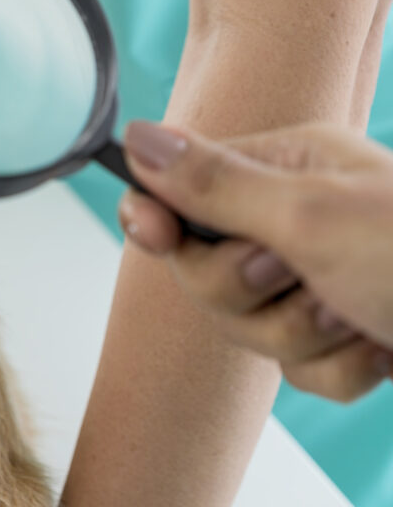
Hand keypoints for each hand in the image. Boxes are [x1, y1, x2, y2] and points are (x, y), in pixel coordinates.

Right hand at [117, 121, 392, 401]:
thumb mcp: (309, 216)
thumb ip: (213, 184)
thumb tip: (138, 137)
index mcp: (282, 170)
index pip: (181, 188)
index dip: (158, 216)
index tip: (155, 235)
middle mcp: (293, 219)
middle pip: (204, 270)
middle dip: (247, 294)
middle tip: (296, 276)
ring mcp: (316, 278)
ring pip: (247, 327)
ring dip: (303, 335)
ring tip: (357, 312)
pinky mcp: (340, 332)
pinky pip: (295, 369)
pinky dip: (338, 367)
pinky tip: (379, 346)